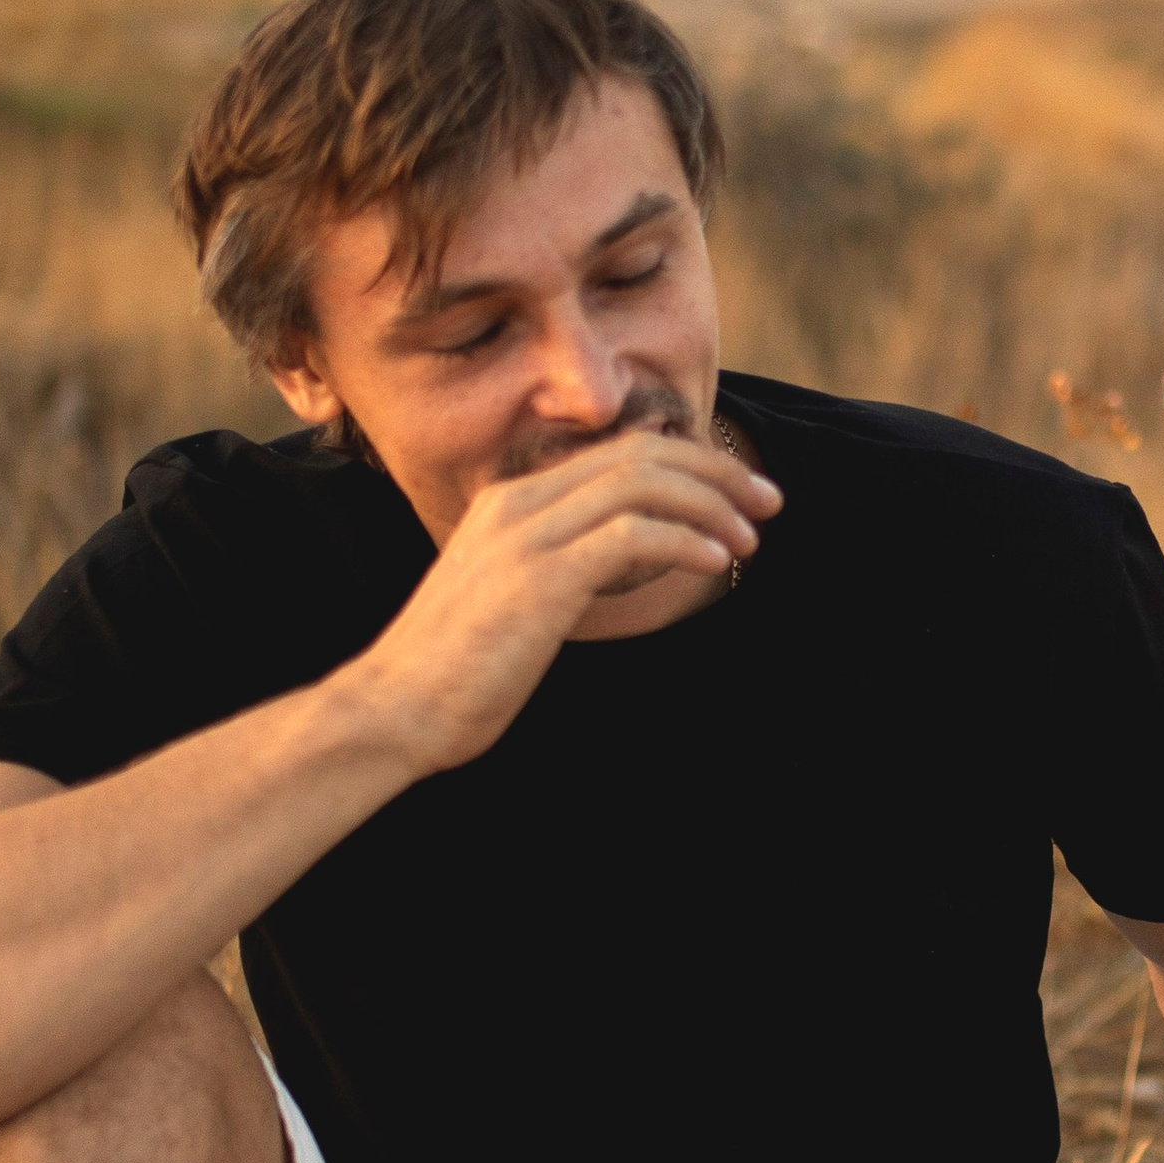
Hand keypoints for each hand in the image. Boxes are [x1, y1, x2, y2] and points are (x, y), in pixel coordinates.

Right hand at [333, 426, 778, 778]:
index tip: (738, 496)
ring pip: (643, 483)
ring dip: (711, 506)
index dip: (690, 464)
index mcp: (512, 502)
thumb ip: (560, 568)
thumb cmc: (456, 673)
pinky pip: (633, 534)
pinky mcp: (542, 577)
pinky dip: (686, 540)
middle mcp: (520, 503)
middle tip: (768, 504)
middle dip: (716, 474)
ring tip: (750, 541)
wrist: (395, 708)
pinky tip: (716, 562)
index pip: (619, 454)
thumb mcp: (511, 600)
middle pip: (641, 455)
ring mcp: (528, 535)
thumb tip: (621, 561)